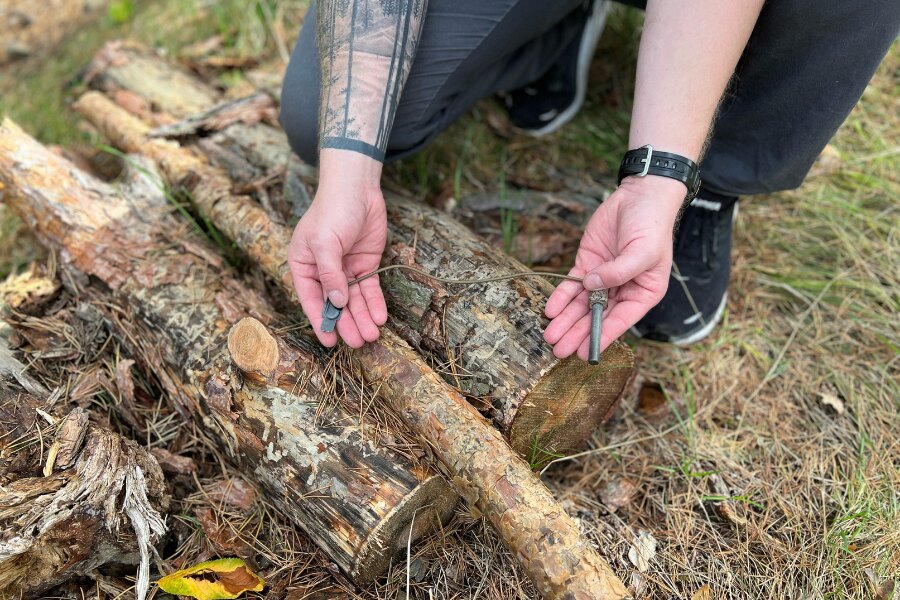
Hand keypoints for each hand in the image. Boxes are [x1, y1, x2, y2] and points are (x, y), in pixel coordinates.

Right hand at [287, 150, 387, 347]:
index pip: (311, 299)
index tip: (330, 341)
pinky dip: (375, 303)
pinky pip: (369, 288)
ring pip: (354, 300)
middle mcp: (323, 271)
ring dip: (362, 318)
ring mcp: (345, 269)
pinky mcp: (365, 264)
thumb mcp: (325, 242)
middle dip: (347, 324)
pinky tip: (380, 317)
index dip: (321, 321)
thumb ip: (330, 274)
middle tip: (359, 343)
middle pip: (335, 304)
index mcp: (304, 265)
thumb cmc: (332, 210)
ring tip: (371, 336)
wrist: (357, 188)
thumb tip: (336, 303)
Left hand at [543, 175, 685, 359]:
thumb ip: (619, 271)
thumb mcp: (643, 251)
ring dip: (565, 320)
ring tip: (550, 336)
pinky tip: (550, 310)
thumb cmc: (651, 225)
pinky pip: (572, 285)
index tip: (585, 353)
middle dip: (577, 333)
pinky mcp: (587, 264)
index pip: (620, 321)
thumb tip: (592, 285)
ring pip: (581, 304)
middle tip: (559, 350)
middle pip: (597, 317)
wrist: (639, 195)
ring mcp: (603, 277)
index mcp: (643, 292)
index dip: (601, 337)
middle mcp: (623, 290)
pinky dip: (560, 297)